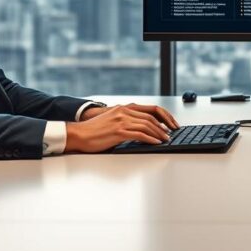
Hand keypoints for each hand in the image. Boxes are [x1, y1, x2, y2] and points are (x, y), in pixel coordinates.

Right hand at [65, 104, 179, 152]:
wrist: (79, 134)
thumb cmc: (94, 131)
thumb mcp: (113, 121)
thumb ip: (127, 121)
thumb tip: (143, 130)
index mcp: (124, 108)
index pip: (151, 109)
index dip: (164, 116)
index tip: (171, 123)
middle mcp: (124, 112)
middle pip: (152, 117)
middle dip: (165, 126)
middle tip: (171, 133)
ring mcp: (121, 120)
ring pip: (147, 125)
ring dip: (159, 133)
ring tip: (166, 139)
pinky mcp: (118, 131)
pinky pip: (139, 134)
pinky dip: (150, 139)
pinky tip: (156, 143)